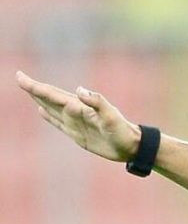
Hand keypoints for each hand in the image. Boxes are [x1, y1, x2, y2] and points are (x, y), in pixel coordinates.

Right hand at [16, 71, 141, 161]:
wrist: (131, 146)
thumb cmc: (123, 131)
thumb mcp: (111, 116)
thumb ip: (97, 101)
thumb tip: (78, 90)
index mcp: (80, 106)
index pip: (53, 94)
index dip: (36, 86)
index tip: (21, 77)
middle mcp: (75, 112)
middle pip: (50, 98)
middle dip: (34, 89)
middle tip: (20, 77)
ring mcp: (75, 122)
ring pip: (52, 108)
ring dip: (39, 99)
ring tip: (28, 90)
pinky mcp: (77, 134)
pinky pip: (58, 122)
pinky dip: (48, 115)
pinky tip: (42, 110)